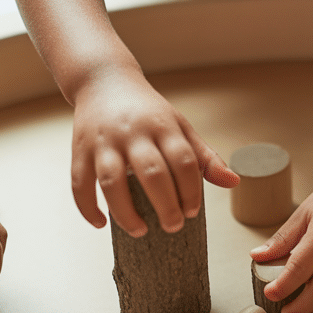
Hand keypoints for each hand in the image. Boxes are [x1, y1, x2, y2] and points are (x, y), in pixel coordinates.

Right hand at [70, 68, 237, 235]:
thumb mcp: (179, 126)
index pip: (183, 161)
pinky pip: (79, 184)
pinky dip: (87, 208)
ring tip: (141, 230)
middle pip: (152, 173)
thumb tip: (233, 182)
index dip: (191, 190)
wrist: (104, 81)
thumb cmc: (147, 111)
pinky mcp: (79, 150)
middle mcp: (133, 133)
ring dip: (126, 213)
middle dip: (166, 206)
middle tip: (173, 225)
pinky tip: (101, 223)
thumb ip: (204, 156)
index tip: (192, 210)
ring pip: (112, 182)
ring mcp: (104, 142)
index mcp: (162, 126)